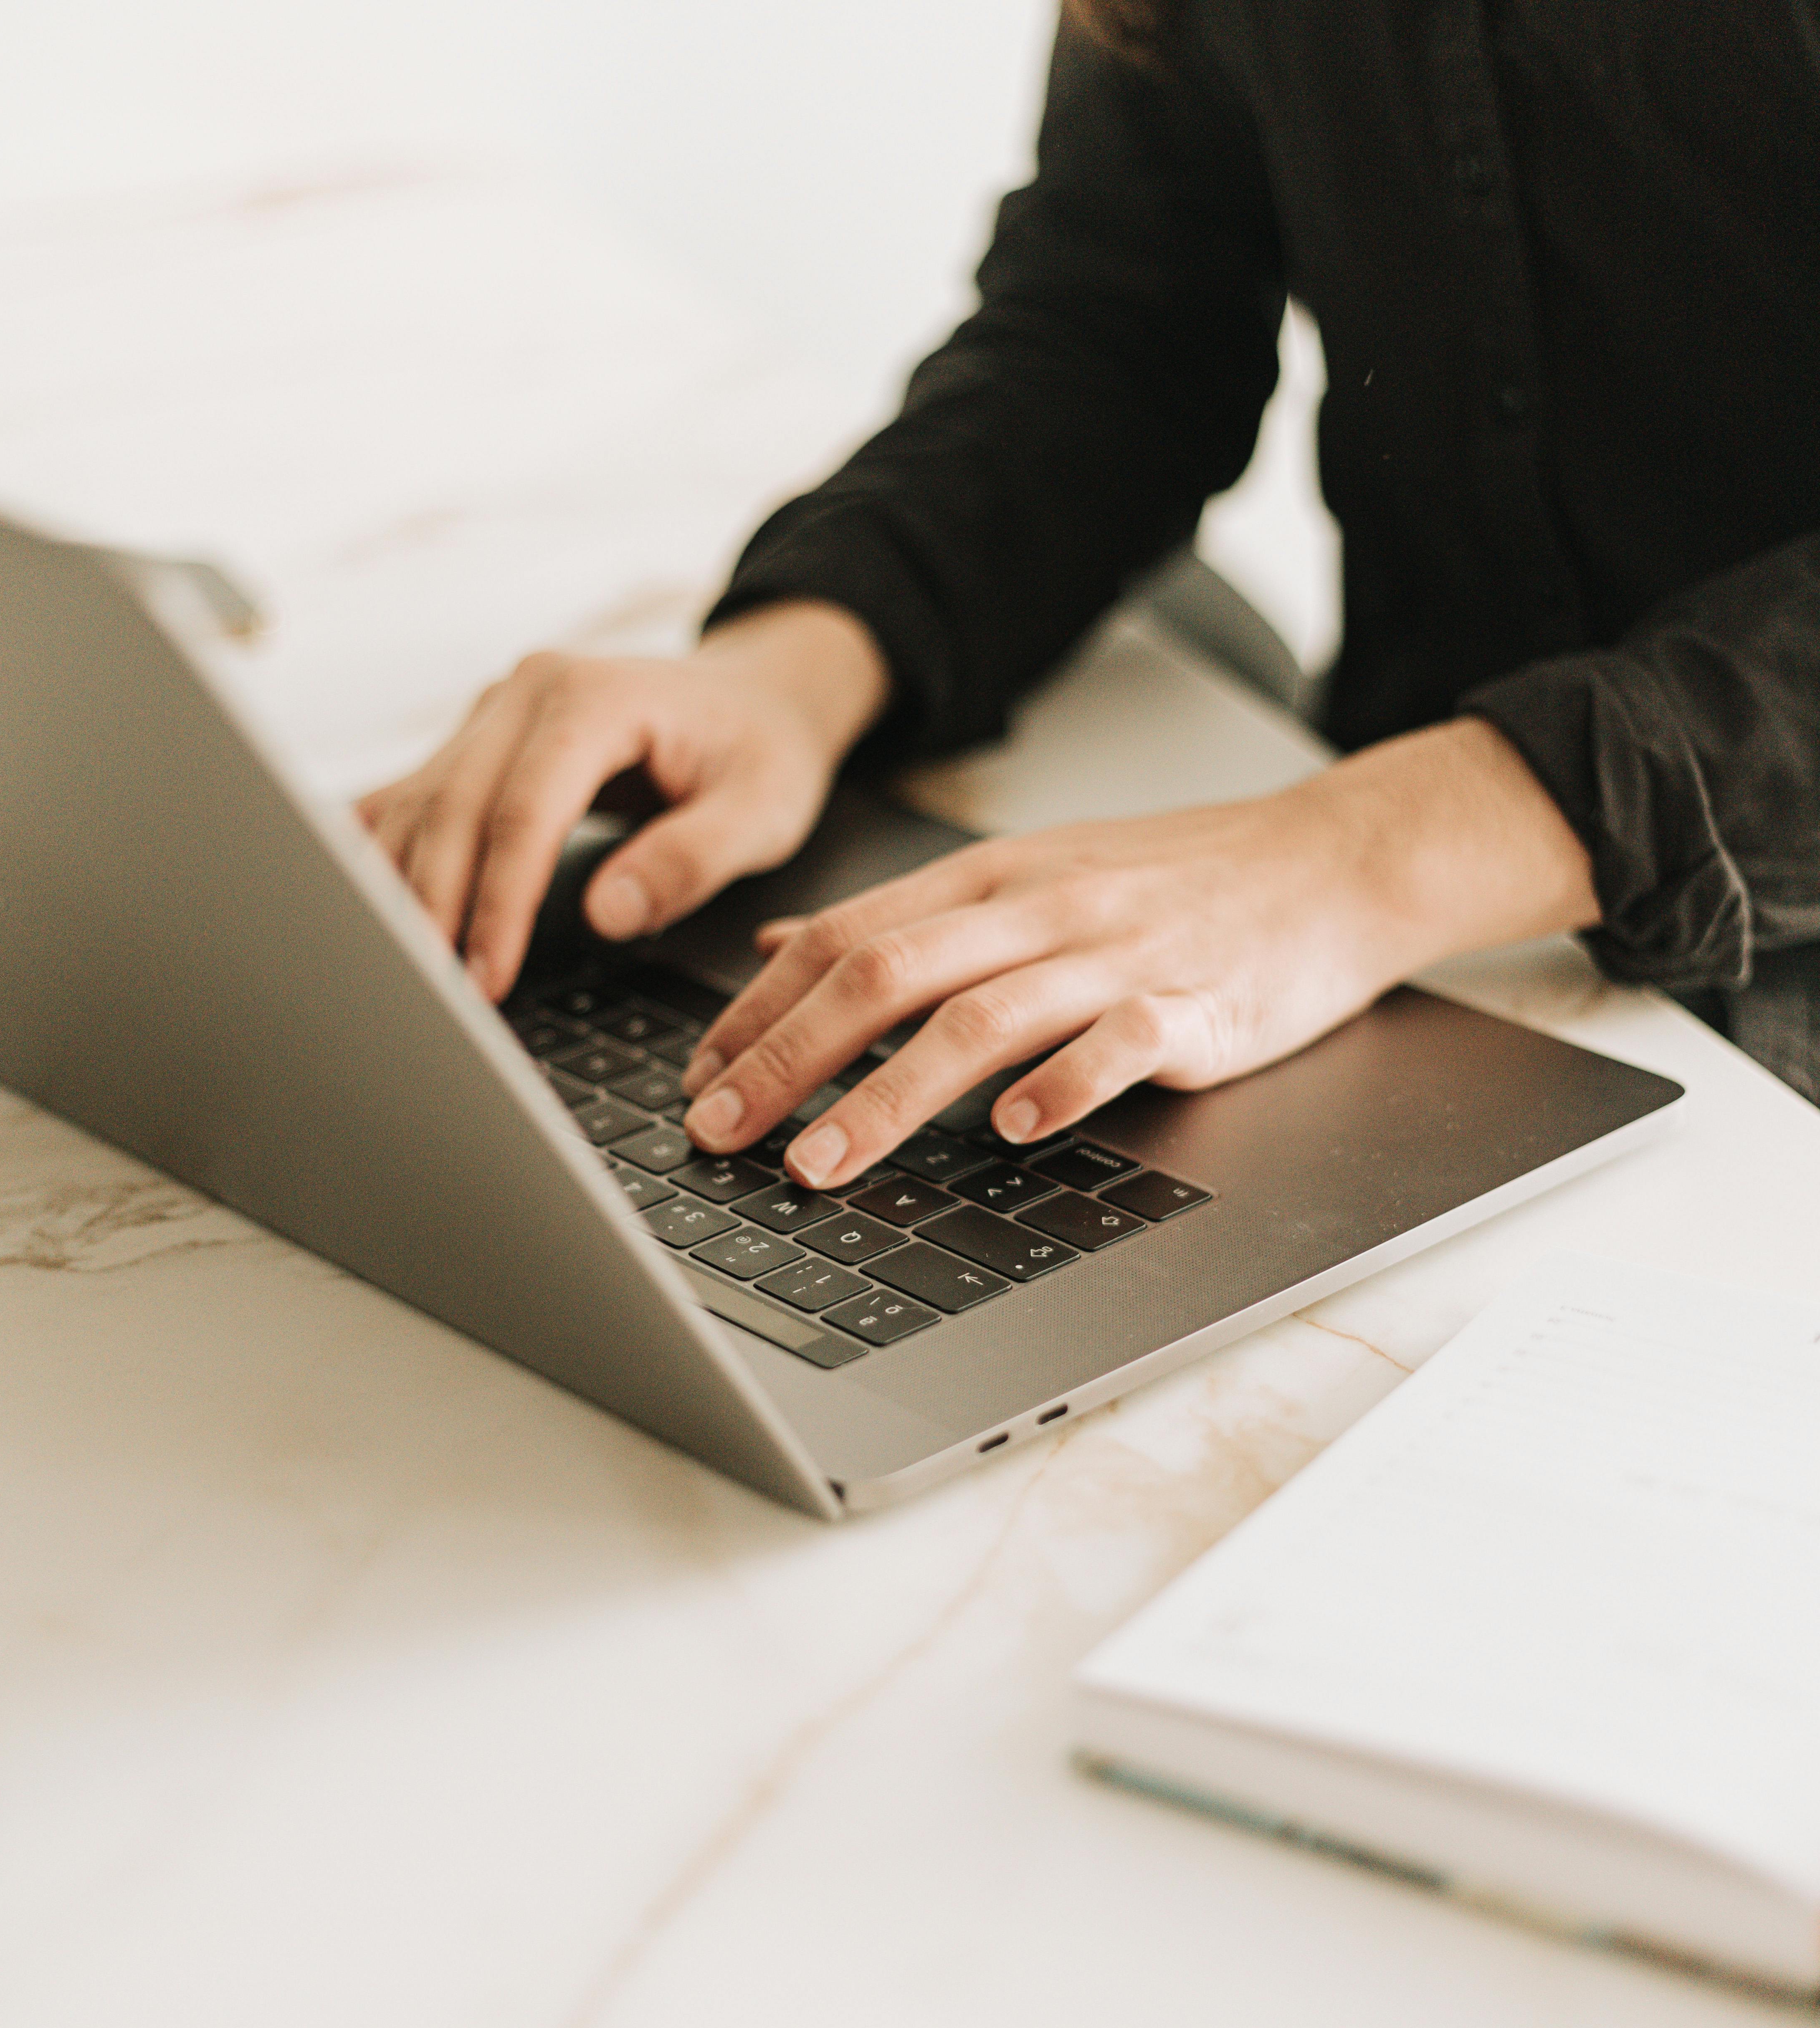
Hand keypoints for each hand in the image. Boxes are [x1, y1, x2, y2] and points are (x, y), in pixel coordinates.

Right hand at [357, 602, 891, 999]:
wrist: (753, 698)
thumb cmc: (760, 751)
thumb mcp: (761, 809)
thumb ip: (692, 859)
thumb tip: (606, 914)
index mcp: (595, 698)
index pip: (525, 810)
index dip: (499, 900)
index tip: (487, 979)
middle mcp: (525, 693)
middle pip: (452, 807)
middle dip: (434, 908)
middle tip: (432, 998)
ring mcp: (491, 715)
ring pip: (416, 805)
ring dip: (397, 891)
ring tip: (399, 976)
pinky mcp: (474, 743)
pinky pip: (411, 800)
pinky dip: (386, 859)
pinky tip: (369, 917)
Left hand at [679, 717, 1600, 1187]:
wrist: (1330, 862)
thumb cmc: (1177, 882)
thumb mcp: (1027, 875)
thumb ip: (908, 914)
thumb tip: (779, 945)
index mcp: (992, 880)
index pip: (846, 939)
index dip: (759, 1012)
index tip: (696, 1079)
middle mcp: (1040, 911)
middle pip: (886, 977)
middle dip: (787, 1060)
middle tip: (718, 1131)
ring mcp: (1118, 957)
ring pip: (978, 1020)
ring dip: (884, 1098)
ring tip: (817, 1165)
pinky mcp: (1193, 1007)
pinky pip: (1119, 1046)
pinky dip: (1061, 1086)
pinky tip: (1012, 1131)